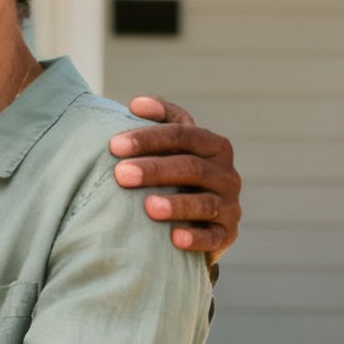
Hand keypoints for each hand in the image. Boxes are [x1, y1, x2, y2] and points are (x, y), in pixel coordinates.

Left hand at [110, 96, 241, 261]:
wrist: (197, 221)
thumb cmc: (174, 176)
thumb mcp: (171, 147)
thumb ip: (159, 122)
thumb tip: (137, 104)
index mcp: (212, 145)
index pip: (183, 134)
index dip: (149, 137)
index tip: (114, 145)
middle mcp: (225, 173)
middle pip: (191, 167)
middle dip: (154, 169)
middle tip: (120, 174)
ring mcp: (229, 205)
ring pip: (205, 202)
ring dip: (176, 204)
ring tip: (148, 207)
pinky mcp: (227, 235)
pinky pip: (214, 237)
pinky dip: (196, 238)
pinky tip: (175, 239)